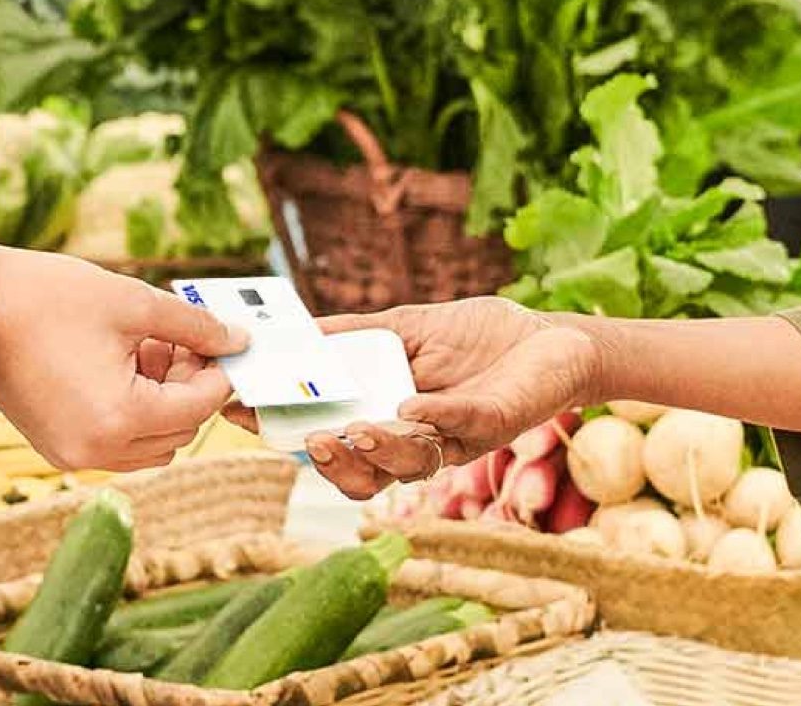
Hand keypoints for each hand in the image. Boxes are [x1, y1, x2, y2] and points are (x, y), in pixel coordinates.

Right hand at [0, 245, 247, 471]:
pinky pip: (117, 447)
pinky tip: (115, 370)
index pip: (200, 405)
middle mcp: (99, 450)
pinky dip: (130, 416)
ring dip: (161, 406)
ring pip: (152, 446)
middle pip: (181, 432)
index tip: (215, 340)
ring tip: (142, 355)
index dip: (217, 369)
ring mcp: (74, 456)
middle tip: (176, 341)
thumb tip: (238, 340)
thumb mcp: (134, 303)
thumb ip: (194, 326)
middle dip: (188, 387)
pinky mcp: (56, 450)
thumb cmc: (48, 299)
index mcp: (122, 417)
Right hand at [226, 298, 598, 497]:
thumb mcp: (408, 326)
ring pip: (406, 465)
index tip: (246, 413)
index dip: (288, 434)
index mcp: (386, 419)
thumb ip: (356, 334)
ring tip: (357, 428)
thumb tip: (300, 331)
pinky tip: (411, 405)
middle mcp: (416, 440)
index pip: (329, 440)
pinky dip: (432, 420)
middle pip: (363, 475)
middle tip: (314, 441)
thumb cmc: (481, 335)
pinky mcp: (493, 425)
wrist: (554, 339)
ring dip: (378, 450)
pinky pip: (457, 431)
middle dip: (334, 463)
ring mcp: (454, 439)